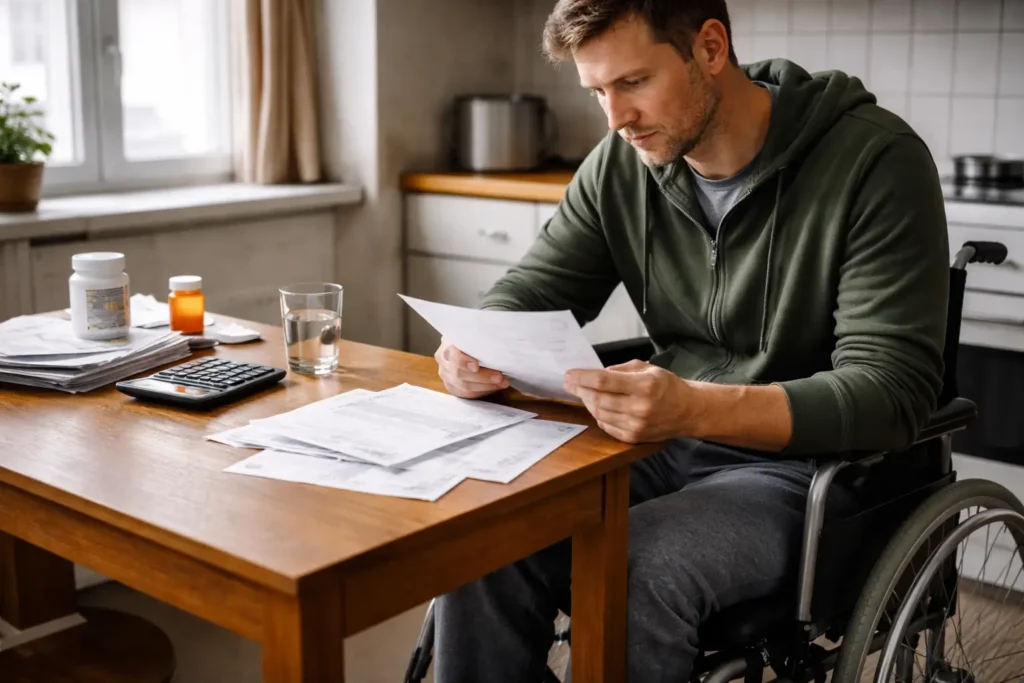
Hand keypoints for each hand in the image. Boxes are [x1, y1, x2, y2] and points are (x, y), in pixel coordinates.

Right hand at [435, 339, 508, 398]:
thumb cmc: (474, 338)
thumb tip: (498, 341)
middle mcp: (444, 361)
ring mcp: (445, 375)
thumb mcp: (474, 334)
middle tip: (500, 377)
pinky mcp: (451, 386)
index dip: (464, 362)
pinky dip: (482, 392)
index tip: (476, 366)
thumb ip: (480, 338)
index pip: (453, 355)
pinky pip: (466, 394)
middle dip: (483, 377)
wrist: (464, 345)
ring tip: (502, 382)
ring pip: (464, 386)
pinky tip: (493, 387)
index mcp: (448, 344)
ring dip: (486, 386)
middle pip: (460, 374)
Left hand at [563, 360, 692, 442]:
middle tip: (571, 383)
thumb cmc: (667, 386)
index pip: (604, 381)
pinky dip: (599, 415)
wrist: (688, 411)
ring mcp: (637, 425)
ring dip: (588, 402)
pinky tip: (600, 407)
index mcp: (644, 385)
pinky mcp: (634, 437)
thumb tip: (595, 373)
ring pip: (599, 413)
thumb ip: (620, 369)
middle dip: (580, 390)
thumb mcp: (648, 368)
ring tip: (586, 393)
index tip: (569, 375)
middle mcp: (640, 407)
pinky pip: (606, 426)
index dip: (582, 378)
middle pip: (598, 399)